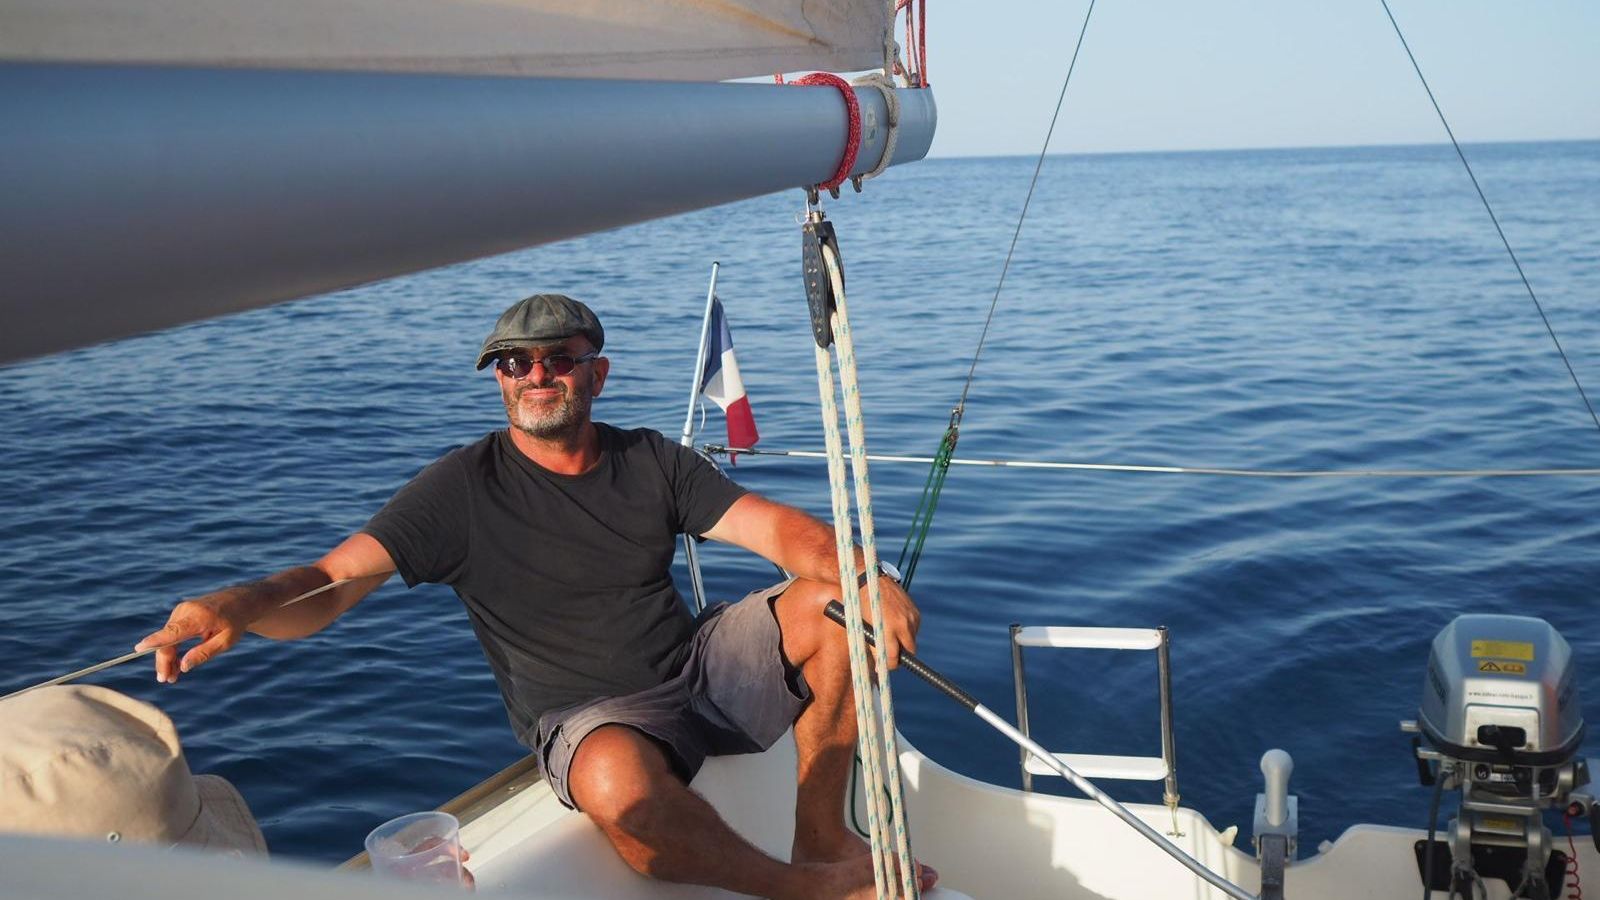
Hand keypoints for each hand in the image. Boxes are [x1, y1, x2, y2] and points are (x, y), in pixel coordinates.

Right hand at [134, 593, 248, 682]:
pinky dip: (171, 648)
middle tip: (166, 680)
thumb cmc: (234, 622)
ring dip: (167, 657)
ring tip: (172, 677)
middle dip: (164, 661)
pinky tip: (175, 664)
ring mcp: (181, 610)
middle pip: (167, 639)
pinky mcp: (179, 613)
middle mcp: (186, 611)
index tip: (139, 648)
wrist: (239, 601)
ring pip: (167, 638)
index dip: (156, 640)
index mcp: (200, 617)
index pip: (174, 630)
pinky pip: (170, 633)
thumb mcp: (226, 641)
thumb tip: (183, 667)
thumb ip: (204, 653)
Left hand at [867, 576, 919, 669]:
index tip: (882, 667)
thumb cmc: (861, 605)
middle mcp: (901, 624)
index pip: (892, 658)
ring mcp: (910, 618)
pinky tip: (896, 624)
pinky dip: (906, 632)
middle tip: (889, 657)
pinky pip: (914, 630)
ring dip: (903, 644)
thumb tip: (879, 663)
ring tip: (890, 636)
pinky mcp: (915, 613)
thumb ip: (873, 645)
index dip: (888, 666)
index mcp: (885, 629)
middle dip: (899, 658)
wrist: (871, 579)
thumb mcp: (863, 626)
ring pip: (912, 642)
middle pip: (908, 653)